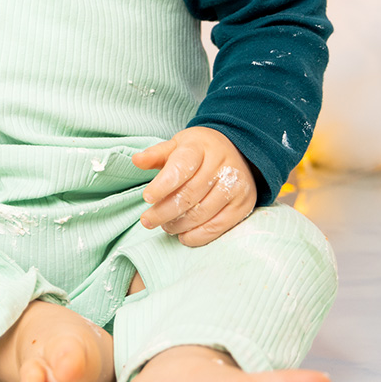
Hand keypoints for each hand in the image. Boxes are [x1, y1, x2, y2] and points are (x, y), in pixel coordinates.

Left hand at [135, 128, 257, 246]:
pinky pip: (217, 227)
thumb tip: (136, 161)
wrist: (237, 152)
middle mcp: (222, 164)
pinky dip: (197, 235)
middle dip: (164, 212)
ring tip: (165, 226)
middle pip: (189, 195)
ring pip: (201, 214)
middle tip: (147, 221)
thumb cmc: (199, 152)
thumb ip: (156, 155)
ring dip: (178, 224)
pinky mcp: (243, 204)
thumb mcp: (177, 146)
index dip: (162, 185)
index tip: (147, 198)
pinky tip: (183, 235)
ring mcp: (236, 185)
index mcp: (201, 146)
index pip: (181, 168)